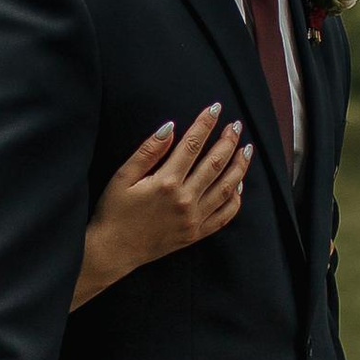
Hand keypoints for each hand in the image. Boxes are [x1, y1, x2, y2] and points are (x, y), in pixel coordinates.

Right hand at [72, 106, 250, 305]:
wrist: (113, 251)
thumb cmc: (114, 212)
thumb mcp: (122, 177)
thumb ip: (148, 151)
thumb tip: (170, 127)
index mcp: (166, 182)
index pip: (192, 145)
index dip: (205, 123)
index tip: (215, 108)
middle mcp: (184, 200)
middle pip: (215, 163)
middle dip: (228, 140)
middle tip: (236, 125)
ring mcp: (193, 219)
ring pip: (226, 187)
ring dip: (239, 166)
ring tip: (246, 149)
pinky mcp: (196, 234)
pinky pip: (225, 215)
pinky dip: (235, 199)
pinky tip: (238, 184)